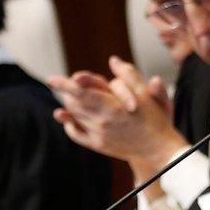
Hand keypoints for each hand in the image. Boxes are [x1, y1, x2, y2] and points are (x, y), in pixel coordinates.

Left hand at [47, 56, 187, 178]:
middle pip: (74, 103)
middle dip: (68, 92)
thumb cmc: (154, 119)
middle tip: (64, 84)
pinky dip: (70, 124)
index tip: (51, 79)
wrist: (157, 149)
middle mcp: (102, 121)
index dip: (65, 84)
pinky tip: (69, 117)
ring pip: (74, 115)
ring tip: (69, 95)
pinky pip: (76, 133)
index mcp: (113, 107)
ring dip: (70, 104)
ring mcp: (98, 135)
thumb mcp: (145, 93)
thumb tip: (113, 60)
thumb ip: (129, 75)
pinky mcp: (97, 145)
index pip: (82, 92)